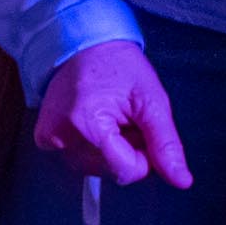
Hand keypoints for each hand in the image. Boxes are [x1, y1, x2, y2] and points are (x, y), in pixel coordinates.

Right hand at [32, 37, 189, 191]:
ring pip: (95, 168)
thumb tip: (181, 180)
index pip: (127, 171)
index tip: (141, 129)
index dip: (143, 156)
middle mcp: (62, 135)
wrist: (83, 44)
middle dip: (126, 151)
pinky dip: (91, 146)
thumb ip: (166, 144)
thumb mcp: (152, 100)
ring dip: (110, 150)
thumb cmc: (118, 65)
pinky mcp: (44, 138)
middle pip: (110, 171)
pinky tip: (93, 122)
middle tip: (125, 118)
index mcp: (87, 123)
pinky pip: (77, 158)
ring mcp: (49, 138)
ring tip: (109, 116)